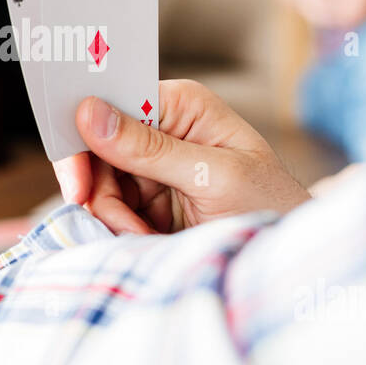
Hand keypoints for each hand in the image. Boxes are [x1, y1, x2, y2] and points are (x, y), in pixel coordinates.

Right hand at [52, 79, 311, 234]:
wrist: (287, 259)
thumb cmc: (271, 207)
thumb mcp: (212, 177)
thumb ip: (150, 148)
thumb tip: (90, 111)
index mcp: (181, 104)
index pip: (110, 104)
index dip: (84, 140)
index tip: (78, 185)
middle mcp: (163, 128)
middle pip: (98, 151)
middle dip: (104, 192)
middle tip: (124, 227)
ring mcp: (156, 166)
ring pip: (101, 186)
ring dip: (117, 219)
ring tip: (151, 238)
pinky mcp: (152, 200)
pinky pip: (113, 211)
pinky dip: (124, 231)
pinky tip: (151, 241)